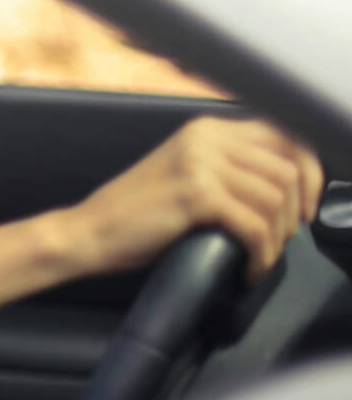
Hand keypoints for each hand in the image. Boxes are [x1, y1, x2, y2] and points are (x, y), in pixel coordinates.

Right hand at [61, 117, 321, 282]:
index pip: (285, 135)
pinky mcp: (196, 195)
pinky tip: (248, 270)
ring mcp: (200, 163)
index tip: (306, 207)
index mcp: (206, 129)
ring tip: (259, 257)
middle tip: (281, 240)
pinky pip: (254, 227)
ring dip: (277, 238)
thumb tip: (286, 189)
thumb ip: (228, 169)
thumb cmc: (136, 214)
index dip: (309, 172)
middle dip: (296, 212)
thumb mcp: (186, 175)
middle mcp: (206, 137)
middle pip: (287, 168)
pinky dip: (260, 256)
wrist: (90, 231)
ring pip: (275, 199)